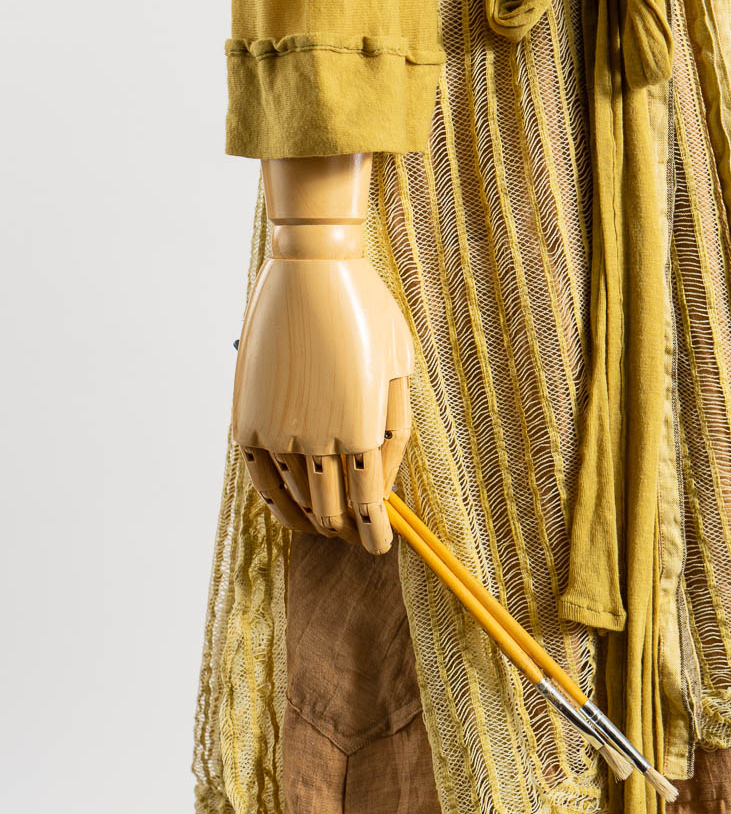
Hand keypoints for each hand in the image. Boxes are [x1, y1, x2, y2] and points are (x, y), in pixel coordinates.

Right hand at [231, 155, 413, 554]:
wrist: (311, 267)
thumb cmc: (367, 312)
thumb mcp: (399, 367)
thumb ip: (394, 429)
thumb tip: (385, 483)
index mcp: (363, 426)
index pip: (368, 504)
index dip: (374, 533)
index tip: (379, 547)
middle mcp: (318, 436)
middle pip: (331, 507)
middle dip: (345, 528)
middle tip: (354, 535)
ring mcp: (278, 428)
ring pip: (294, 497)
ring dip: (312, 518)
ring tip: (324, 528)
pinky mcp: (248, 416)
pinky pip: (258, 476)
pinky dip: (274, 500)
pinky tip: (287, 512)